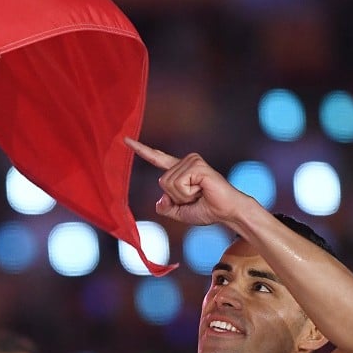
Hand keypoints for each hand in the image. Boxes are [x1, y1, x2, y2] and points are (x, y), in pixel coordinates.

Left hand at [125, 138, 248, 226]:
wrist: (227, 213)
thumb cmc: (207, 211)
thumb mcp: (179, 213)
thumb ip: (165, 207)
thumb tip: (160, 200)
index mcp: (179, 171)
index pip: (157, 158)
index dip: (141, 150)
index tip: (125, 140)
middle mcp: (185, 162)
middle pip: (161, 182)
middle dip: (176, 197)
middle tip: (195, 198)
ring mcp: (192, 161)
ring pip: (168, 183)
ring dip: (183, 196)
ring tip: (200, 194)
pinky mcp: (197, 165)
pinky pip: (179, 184)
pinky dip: (188, 194)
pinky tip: (202, 190)